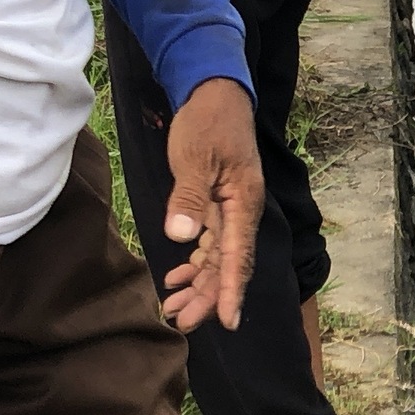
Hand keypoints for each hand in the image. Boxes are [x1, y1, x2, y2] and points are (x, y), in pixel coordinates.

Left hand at [158, 78, 262, 333]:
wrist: (214, 93)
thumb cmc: (207, 122)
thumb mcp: (194, 157)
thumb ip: (189, 198)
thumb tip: (181, 237)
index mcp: (243, 202)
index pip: (238, 255)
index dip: (231, 291)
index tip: (228, 321)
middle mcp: (241, 212)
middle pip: (227, 264)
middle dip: (206, 297)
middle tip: (181, 322)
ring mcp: (230, 210)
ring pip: (216, 258)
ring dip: (197, 285)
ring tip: (172, 309)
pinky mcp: (217, 205)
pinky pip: (209, 243)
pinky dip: (193, 263)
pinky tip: (175, 278)